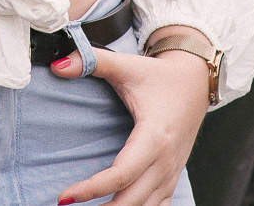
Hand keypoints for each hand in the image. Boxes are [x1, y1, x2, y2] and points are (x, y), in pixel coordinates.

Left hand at [48, 46, 211, 205]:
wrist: (195, 80)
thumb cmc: (162, 76)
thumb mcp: (127, 66)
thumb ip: (93, 62)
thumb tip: (58, 66)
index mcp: (154, 137)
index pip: (121, 175)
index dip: (91, 189)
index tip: (65, 196)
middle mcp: (165, 161)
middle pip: (132, 200)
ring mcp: (171, 172)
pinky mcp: (172, 176)